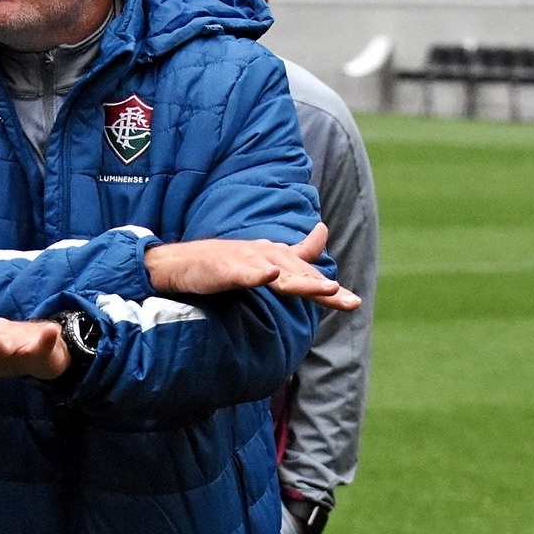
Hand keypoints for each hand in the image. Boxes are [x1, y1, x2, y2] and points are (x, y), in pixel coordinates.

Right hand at [143, 223, 359, 310]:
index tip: (353, 303)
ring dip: (301, 280)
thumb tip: (324, 230)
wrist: (180, 263)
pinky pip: (241, 272)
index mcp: (274, 258)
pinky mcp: (223, 269)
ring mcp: (243, 262)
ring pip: (277, 273)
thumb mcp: (264, 257)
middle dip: (322, 288)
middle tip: (347, 299)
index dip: (328, 289)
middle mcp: (263, 256)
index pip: (306, 275)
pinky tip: (269, 275)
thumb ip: (296, 251)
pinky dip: (256, 273)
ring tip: (325, 288)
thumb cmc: (222, 262)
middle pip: (298, 275)